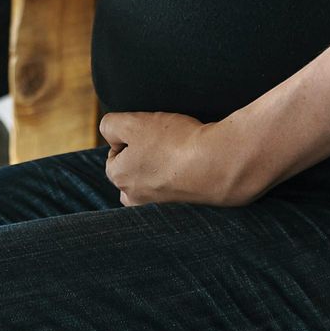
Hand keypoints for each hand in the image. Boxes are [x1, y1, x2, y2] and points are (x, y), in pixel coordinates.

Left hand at [100, 111, 261, 207]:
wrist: (219, 164)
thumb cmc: (174, 143)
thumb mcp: (133, 123)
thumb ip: (110, 125)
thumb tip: (111, 135)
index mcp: (120, 180)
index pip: (114, 153)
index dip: (131, 136)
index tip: (150, 132)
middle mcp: (136, 200)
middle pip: (133, 169)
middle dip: (145, 154)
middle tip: (166, 142)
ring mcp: (160, 207)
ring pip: (154, 180)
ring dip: (163, 166)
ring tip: (180, 154)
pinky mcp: (184, 207)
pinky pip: (176, 188)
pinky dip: (182, 176)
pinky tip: (193, 165)